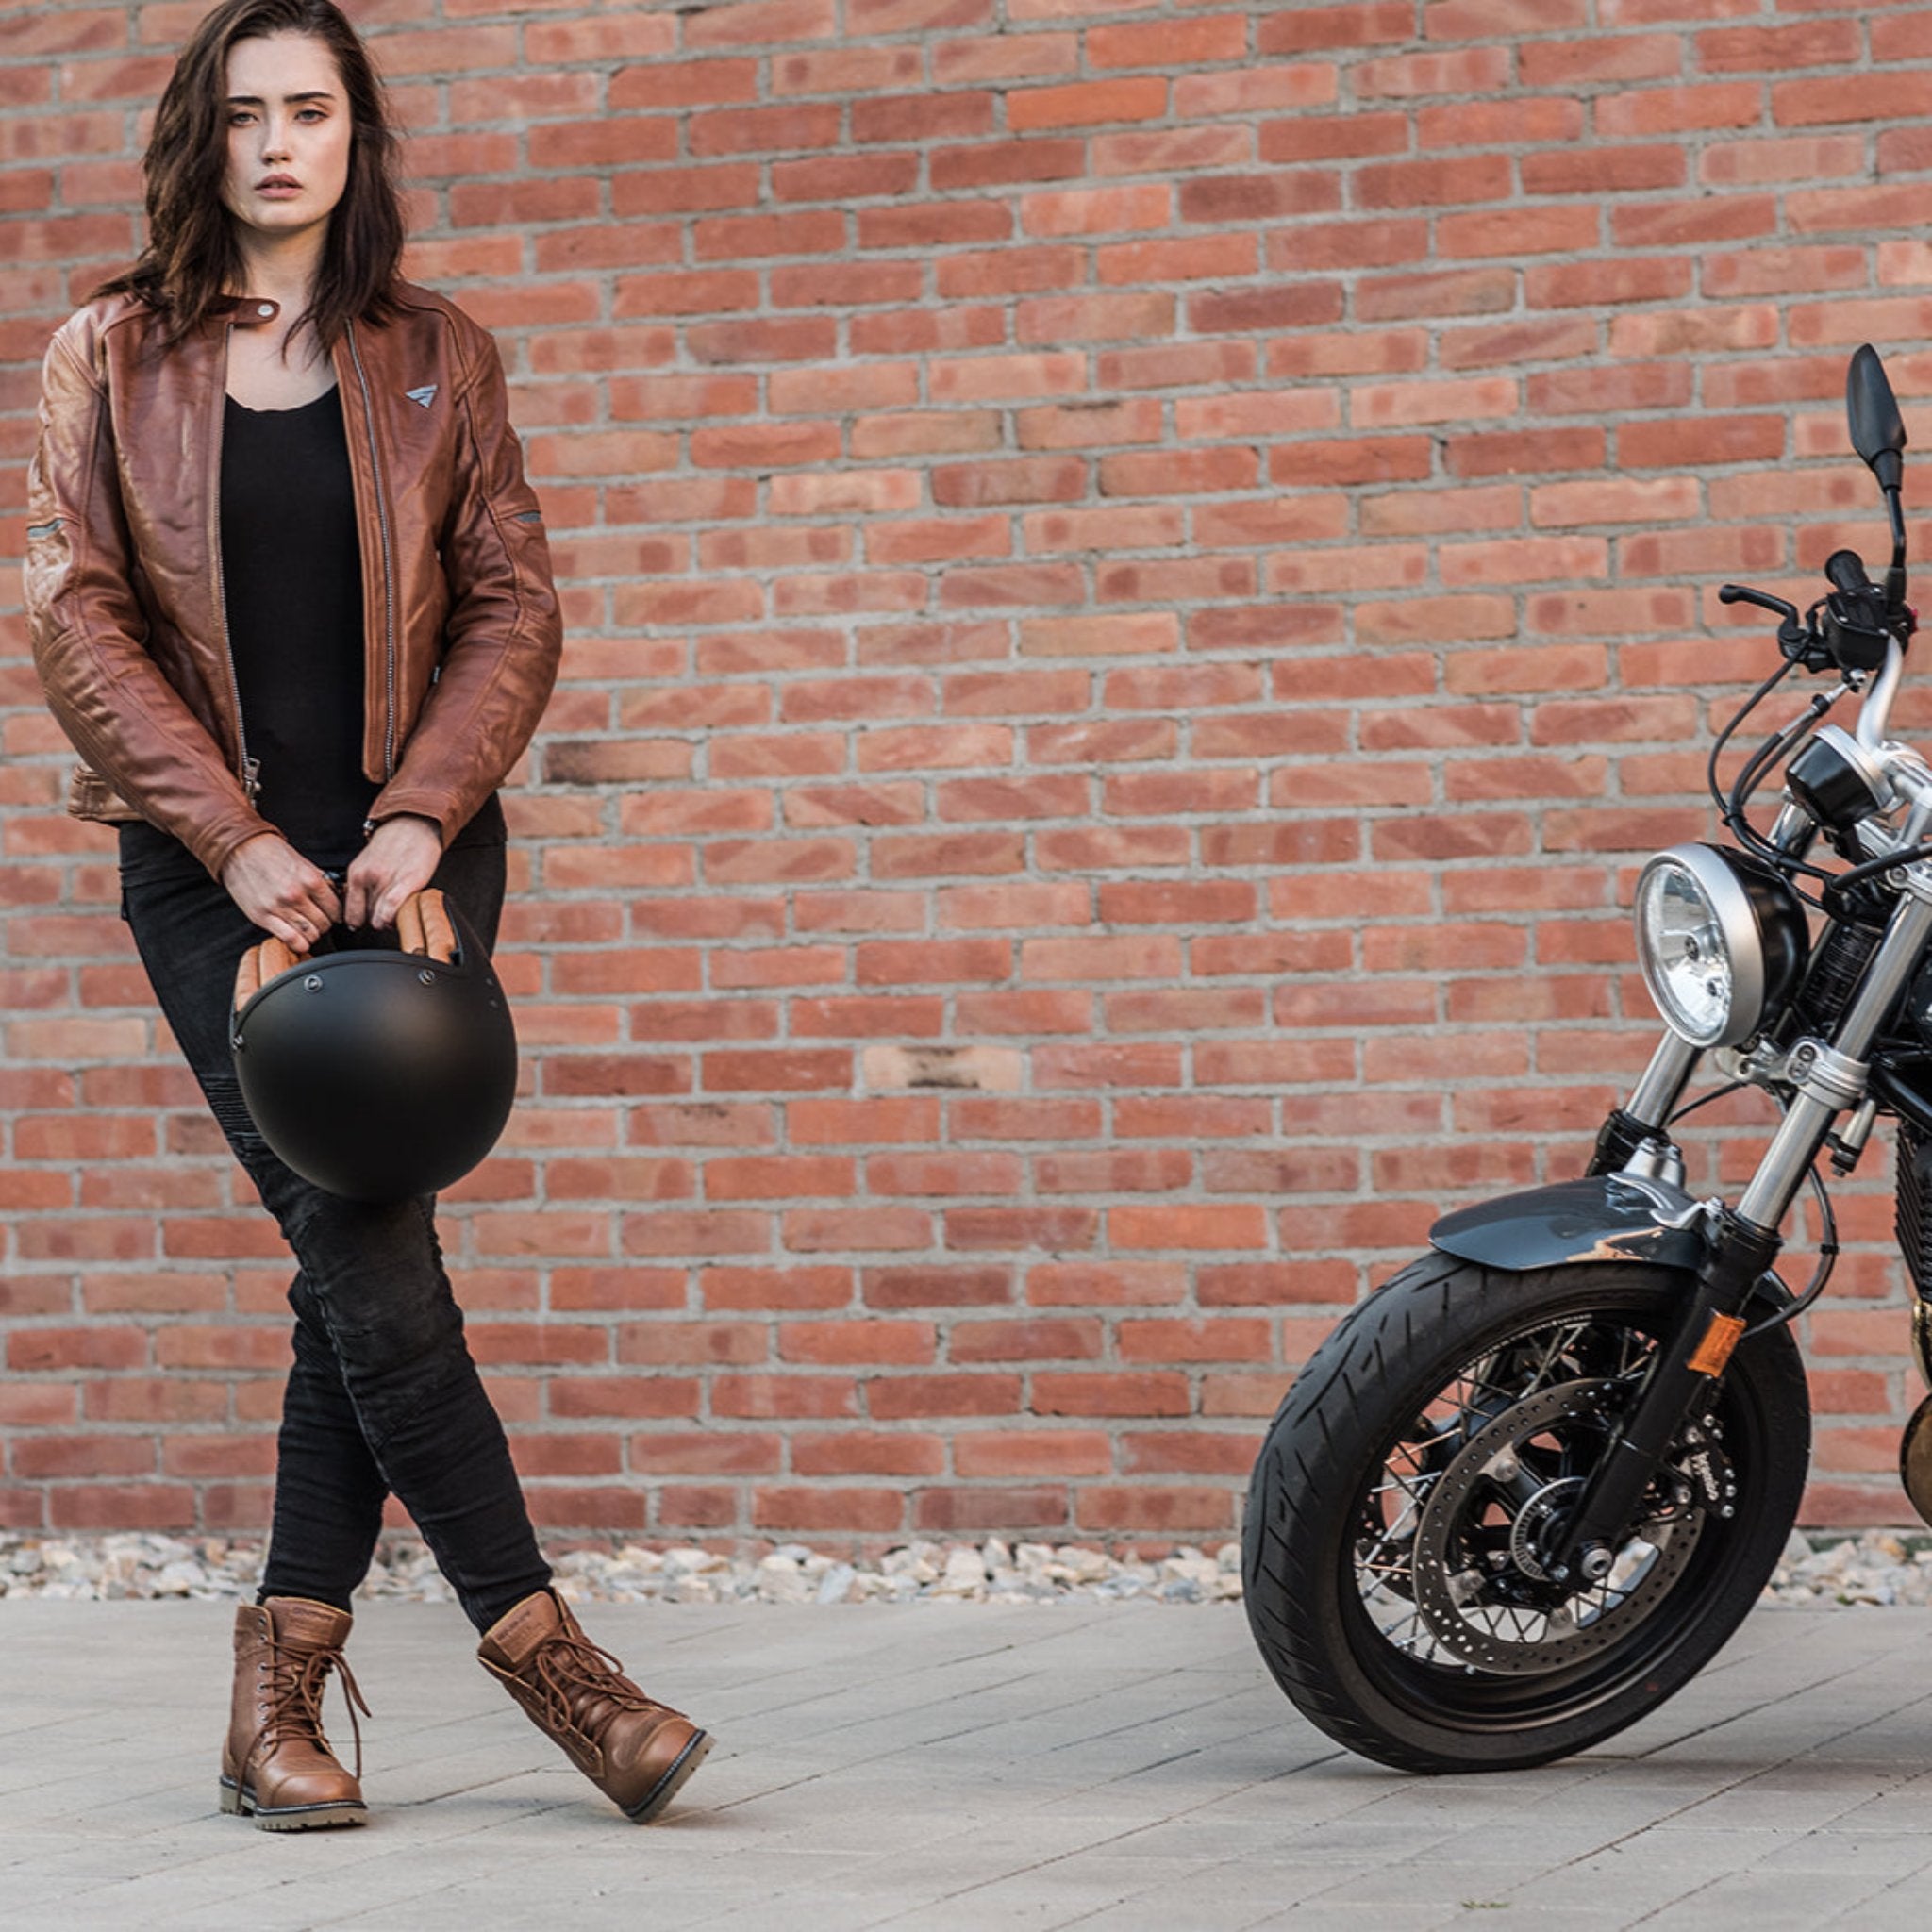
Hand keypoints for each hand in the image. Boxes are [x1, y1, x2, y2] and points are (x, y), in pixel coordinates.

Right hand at [221, 834, 341, 953]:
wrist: (241, 849)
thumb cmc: (272, 853)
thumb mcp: (304, 862)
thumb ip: (321, 881)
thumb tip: (338, 897)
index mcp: (311, 880)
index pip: (336, 909)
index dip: (336, 914)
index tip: (332, 914)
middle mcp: (296, 895)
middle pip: (324, 924)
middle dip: (324, 924)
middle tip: (317, 919)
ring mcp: (279, 908)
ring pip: (310, 935)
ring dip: (311, 934)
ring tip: (306, 926)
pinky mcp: (262, 917)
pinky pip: (290, 940)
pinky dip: (298, 943)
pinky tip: (297, 937)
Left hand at [344, 814, 442, 930]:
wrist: (412, 825)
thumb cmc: (392, 844)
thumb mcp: (366, 863)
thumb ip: (362, 886)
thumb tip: (361, 912)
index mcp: (356, 874)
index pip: (350, 913)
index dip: (359, 922)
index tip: (366, 922)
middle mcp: (368, 877)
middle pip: (367, 917)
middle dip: (376, 920)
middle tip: (386, 915)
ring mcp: (386, 879)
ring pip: (380, 917)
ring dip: (389, 920)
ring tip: (397, 911)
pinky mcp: (407, 880)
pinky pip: (392, 908)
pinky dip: (393, 918)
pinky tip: (399, 916)